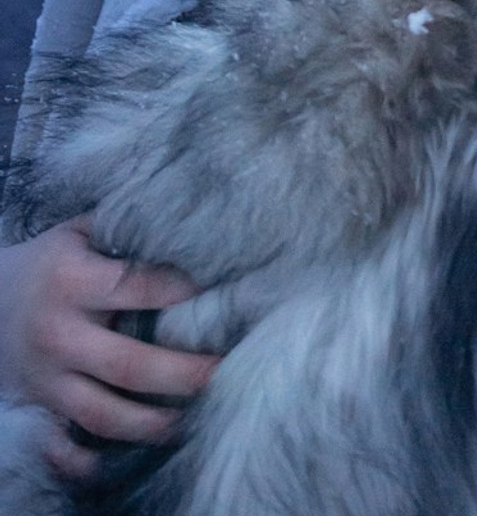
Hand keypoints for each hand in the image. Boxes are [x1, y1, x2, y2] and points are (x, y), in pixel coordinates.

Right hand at [0, 215, 218, 478]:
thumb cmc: (50, 261)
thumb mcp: (81, 231)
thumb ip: (132, 229)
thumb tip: (196, 226)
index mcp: (72, 281)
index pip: (139, 288)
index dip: (186, 293)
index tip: (230, 296)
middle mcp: (58, 334)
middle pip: (129, 365)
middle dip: (184, 373)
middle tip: (229, 369)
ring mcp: (46, 378)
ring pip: (103, 415)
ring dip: (155, 423)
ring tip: (199, 415)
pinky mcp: (37, 408)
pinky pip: (63, 447)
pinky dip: (93, 459)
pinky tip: (135, 453)